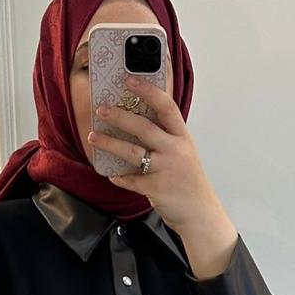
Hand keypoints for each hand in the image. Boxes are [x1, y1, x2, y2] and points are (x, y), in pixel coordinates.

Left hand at [87, 73, 228, 241]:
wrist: (200, 214)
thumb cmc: (189, 182)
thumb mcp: (184, 153)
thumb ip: (166, 138)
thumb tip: (138, 122)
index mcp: (182, 138)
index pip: (166, 107)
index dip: (147, 91)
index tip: (130, 80)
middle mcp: (175, 150)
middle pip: (143, 127)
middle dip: (119, 116)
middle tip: (101, 110)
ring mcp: (165, 170)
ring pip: (132, 152)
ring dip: (109, 143)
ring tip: (93, 137)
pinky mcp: (155, 189)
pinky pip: (131, 180)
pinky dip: (119, 177)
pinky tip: (112, 174)